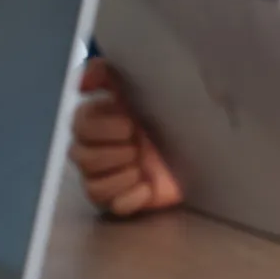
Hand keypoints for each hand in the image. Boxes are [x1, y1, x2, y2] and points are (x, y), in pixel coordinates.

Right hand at [69, 57, 182, 217]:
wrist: (200, 143)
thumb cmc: (167, 111)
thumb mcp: (139, 82)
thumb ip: (106, 72)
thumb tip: (80, 84)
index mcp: (98, 120)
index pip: (78, 126)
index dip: (102, 128)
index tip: (130, 124)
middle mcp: (96, 149)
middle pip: (80, 158)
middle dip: (113, 152)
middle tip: (137, 145)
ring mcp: (108, 177)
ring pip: (92, 186)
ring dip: (120, 175)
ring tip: (141, 167)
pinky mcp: (123, 200)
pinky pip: (112, 206)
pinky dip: (130, 198)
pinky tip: (147, 187)